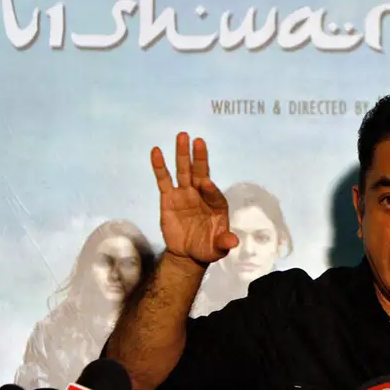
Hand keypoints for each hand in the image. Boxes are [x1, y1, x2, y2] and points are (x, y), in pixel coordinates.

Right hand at [151, 132, 238, 263]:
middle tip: (197, 141)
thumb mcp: (218, 248)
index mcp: (217, 204)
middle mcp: (201, 195)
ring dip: (182, 154)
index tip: (205, 184)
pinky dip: (160, 166)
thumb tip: (233, 242)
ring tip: (182, 136)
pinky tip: (157, 151)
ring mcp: (184, 194)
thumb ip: (224, 243)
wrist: (188, 254)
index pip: (214, 193)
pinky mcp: (168, 198)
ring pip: (183, 171)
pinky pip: (163, 180)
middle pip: (200, 173)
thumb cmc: (208, 248)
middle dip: (199, 158)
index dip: (210, 189)